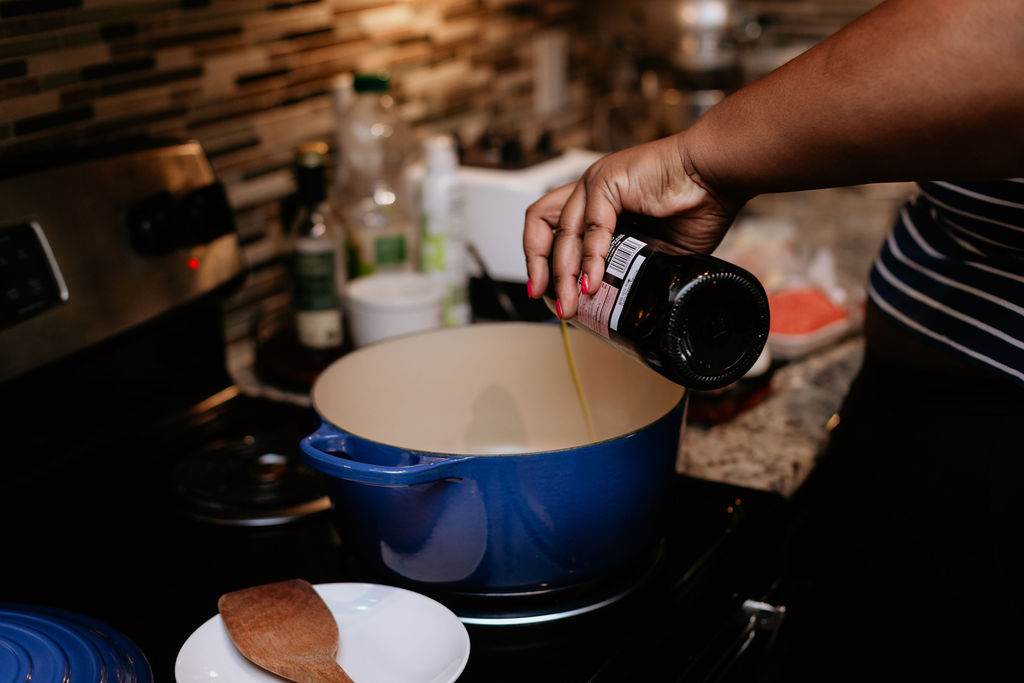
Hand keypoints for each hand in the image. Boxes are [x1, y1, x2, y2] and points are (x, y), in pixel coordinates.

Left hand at [523, 134, 747, 318]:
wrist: (719, 176)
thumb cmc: (697, 205)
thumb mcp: (657, 252)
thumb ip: (632, 270)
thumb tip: (617, 302)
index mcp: (596, 206)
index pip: (551, 231)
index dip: (542, 261)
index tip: (544, 293)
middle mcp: (589, 192)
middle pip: (542, 230)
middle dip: (542, 272)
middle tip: (554, 305)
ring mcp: (594, 183)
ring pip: (563, 233)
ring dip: (564, 273)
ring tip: (572, 303)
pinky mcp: (607, 180)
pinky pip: (591, 228)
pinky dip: (590, 259)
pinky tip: (594, 282)